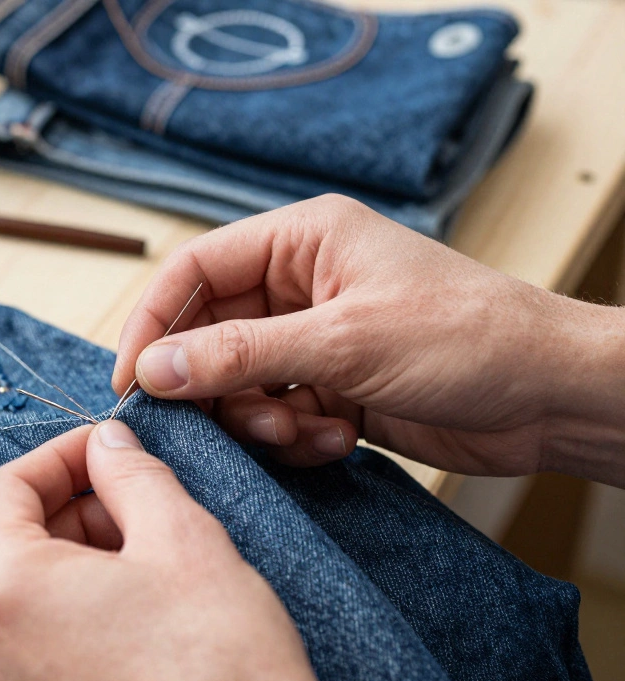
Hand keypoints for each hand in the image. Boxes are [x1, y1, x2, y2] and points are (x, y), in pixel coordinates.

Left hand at [0, 421, 335, 680]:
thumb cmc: (220, 664)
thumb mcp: (181, 537)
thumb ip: (130, 474)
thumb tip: (107, 442)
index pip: (5, 488)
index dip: (62, 455)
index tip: (108, 449)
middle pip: (11, 546)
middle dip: (74, 513)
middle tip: (140, 506)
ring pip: (25, 601)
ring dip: (77, 567)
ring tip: (148, 567)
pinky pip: (34, 654)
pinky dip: (74, 622)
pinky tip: (135, 622)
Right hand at [113, 195, 624, 482]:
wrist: (549, 398)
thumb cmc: (468, 338)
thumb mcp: (342, 343)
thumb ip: (238, 355)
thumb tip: (152, 368)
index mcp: (301, 241)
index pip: (194, 271)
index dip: (153, 324)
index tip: (131, 382)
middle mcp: (301, 284)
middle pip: (209, 334)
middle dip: (214, 386)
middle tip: (226, 423)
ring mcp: (316, 339)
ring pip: (239, 383)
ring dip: (259, 419)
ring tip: (304, 431)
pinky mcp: (333, 387)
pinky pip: (276, 414)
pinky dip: (295, 436)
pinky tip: (338, 439)